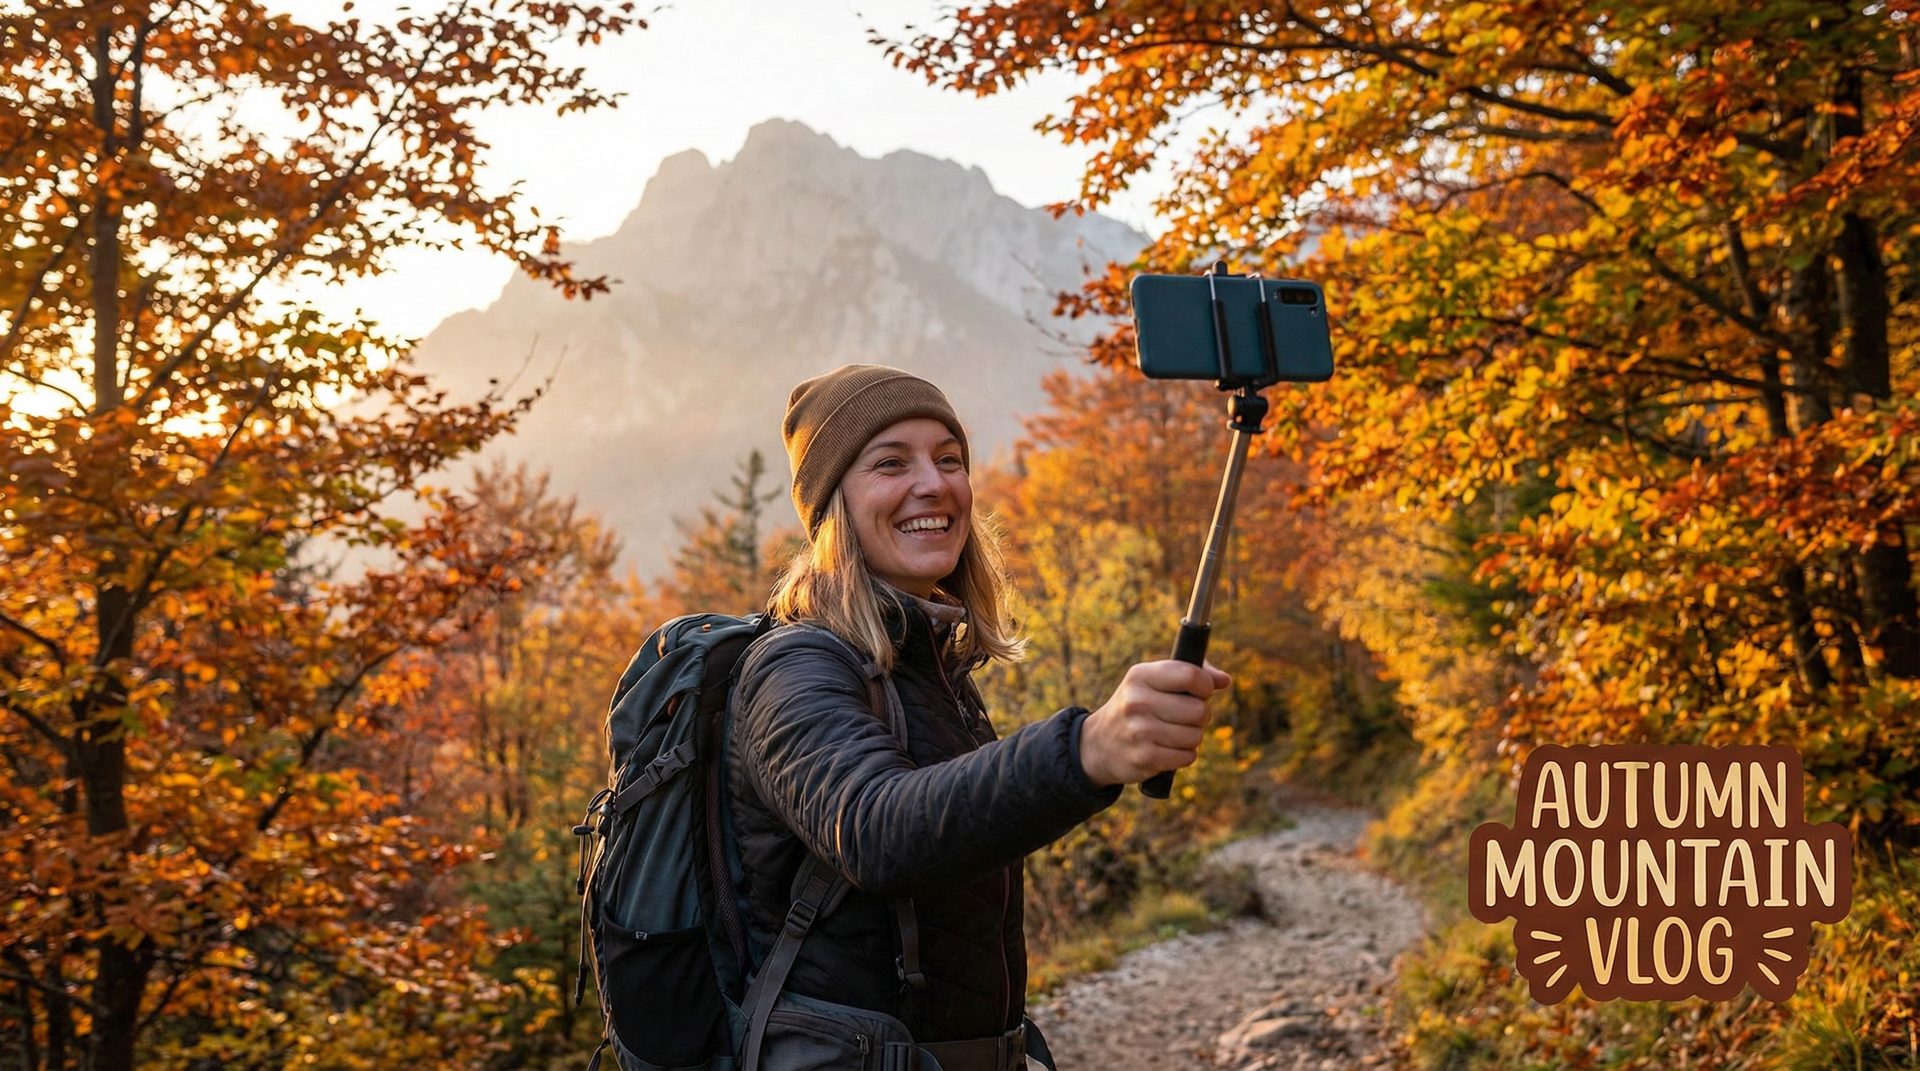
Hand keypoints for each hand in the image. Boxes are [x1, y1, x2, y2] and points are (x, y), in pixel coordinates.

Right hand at [1078, 660, 1231, 787]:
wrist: (1099, 744)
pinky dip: (1183, 755)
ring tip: (1173, 734)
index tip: (1201, 692)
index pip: (1190, 675)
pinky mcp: (1145, 758)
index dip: (1205, 686)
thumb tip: (1225, 680)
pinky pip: (1187, 756)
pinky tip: (1167, 749)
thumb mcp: (1153, 682)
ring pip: (1196, 736)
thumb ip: (1189, 673)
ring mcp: (1140, 731)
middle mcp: (1137, 701)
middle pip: (1199, 710)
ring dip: (1192, 737)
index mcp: (1140, 676)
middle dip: (1199, 715)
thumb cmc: (1137, 707)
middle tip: (1184, 716)